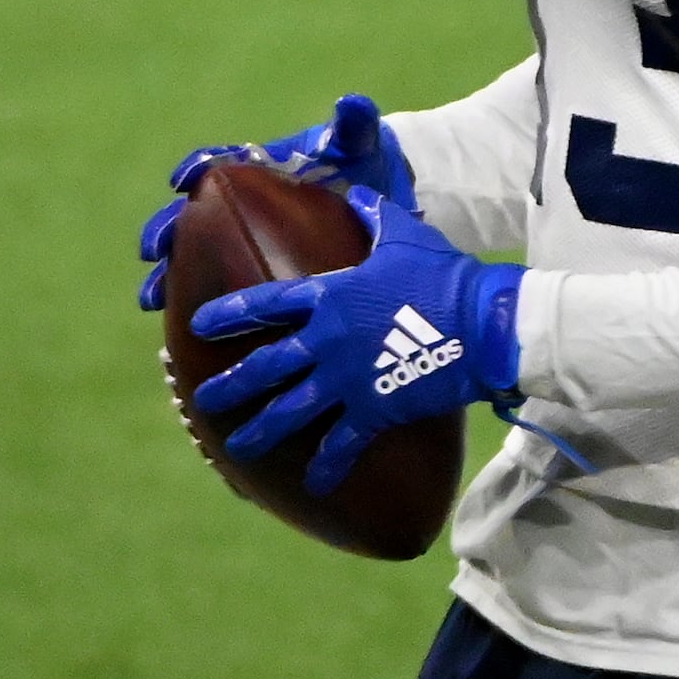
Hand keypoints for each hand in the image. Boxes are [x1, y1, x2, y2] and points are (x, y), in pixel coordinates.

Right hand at [134, 94, 416, 309]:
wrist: (387, 212)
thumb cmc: (367, 172)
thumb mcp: (362, 150)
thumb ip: (354, 126)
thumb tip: (352, 103)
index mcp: (259, 169)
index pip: (218, 165)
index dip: (195, 169)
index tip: (183, 181)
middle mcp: (243, 206)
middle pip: (191, 216)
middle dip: (165, 231)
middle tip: (153, 250)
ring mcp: (246, 243)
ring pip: (192, 259)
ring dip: (166, 277)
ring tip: (152, 299)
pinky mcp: (255, 277)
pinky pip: (214, 293)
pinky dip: (192, 309)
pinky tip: (179, 338)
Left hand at [187, 188, 524, 493]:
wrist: (481, 321)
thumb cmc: (444, 274)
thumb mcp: (405, 235)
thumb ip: (374, 215)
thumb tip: (356, 193)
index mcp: (330, 295)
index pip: (266, 302)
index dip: (230, 312)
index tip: (198, 323)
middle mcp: (327, 339)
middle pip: (267, 365)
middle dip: (232, 384)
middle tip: (205, 399)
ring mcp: (347, 377)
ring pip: (291, 410)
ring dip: (261, 431)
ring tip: (236, 449)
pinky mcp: (374, 409)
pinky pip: (342, 443)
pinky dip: (327, 466)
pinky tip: (313, 486)